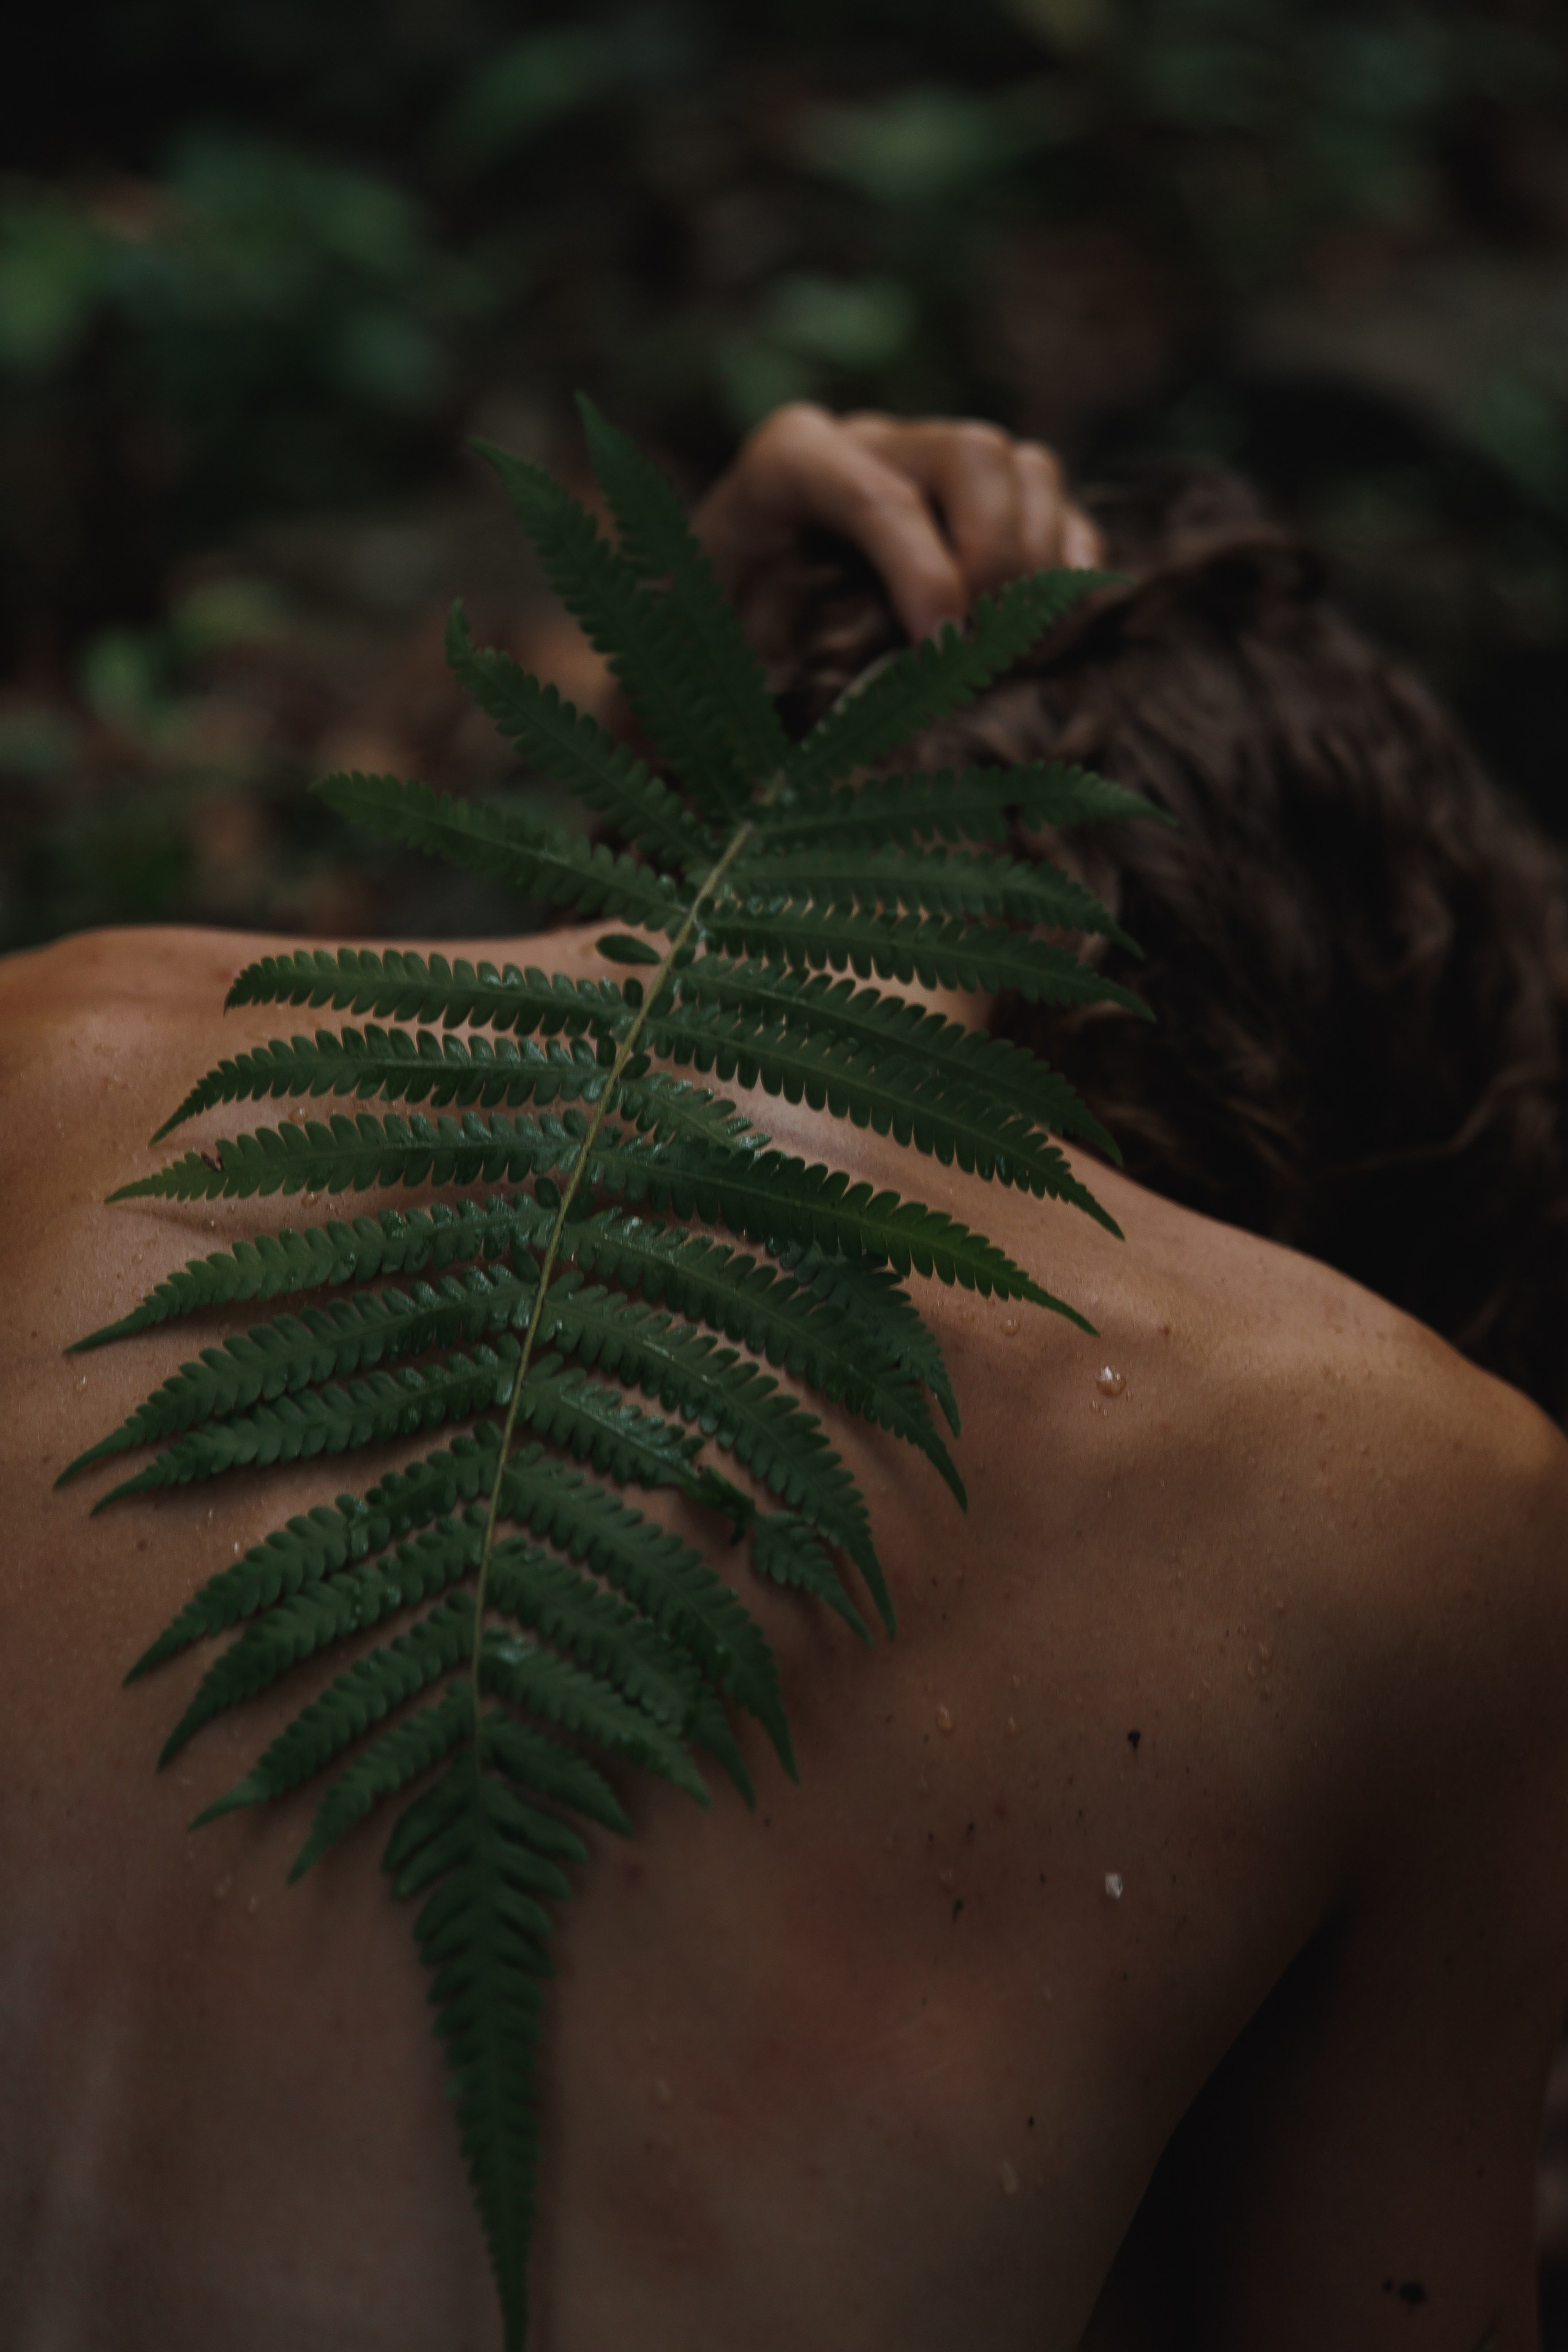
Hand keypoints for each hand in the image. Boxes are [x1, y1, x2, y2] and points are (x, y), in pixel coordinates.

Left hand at [693, 403, 1102, 650]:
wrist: (723, 658)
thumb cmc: (695, 671)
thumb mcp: (675, 667)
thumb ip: (706, 678)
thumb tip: (751, 741)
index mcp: (782, 469)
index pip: (863, 483)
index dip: (915, 561)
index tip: (938, 645)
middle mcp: (867, 445)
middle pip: (968, 452)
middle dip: (993, 557)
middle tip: (983, 658)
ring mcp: (935, 466)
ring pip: (1025, 467)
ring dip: (1038, 567)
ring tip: (1013, 658)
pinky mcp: (992, 503)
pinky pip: (1061, 507)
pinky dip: (1072, 573)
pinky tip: (1048, 641)